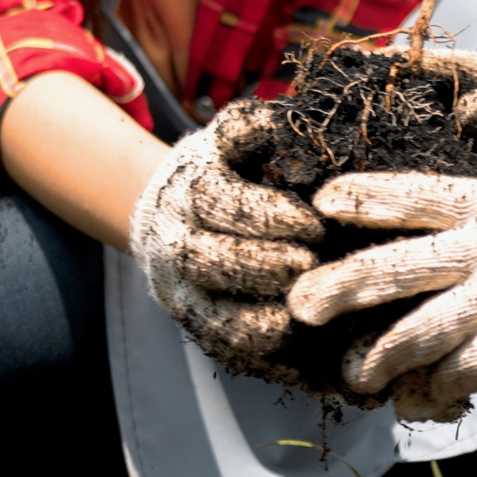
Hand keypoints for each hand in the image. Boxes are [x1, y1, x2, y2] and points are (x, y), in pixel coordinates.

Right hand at [131, 102, 322, 370]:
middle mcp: (176, 244)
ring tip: (302, 315)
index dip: (266, 216)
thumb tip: (294, 119)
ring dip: (256, 321)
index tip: (314, 224)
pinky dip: (259, 357)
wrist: (163, 215)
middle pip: (207, 261)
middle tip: (310, 266)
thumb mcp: (230, 139)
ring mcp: (181, 291)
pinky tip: (298, 358)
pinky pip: (222, 350)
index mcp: (190, 191)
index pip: (219, 203)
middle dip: (261, 266)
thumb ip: (255, 126)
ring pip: (209, 314)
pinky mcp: (194, 326)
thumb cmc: (218, 171)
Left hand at [287, 171, 476, 419]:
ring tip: (355, 374)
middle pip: (393, 269)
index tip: (324, 201)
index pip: (413, 194)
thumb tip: (452, 216)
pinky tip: (420, 399)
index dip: (366, 198)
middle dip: (339, 290)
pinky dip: (434, 390)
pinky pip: (459, 376)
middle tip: (299, 307)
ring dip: (377, 359)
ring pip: (416, 335)